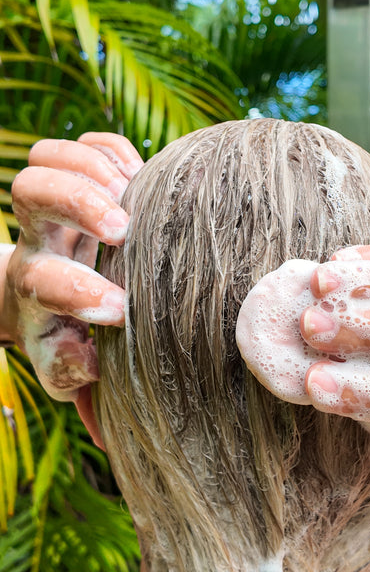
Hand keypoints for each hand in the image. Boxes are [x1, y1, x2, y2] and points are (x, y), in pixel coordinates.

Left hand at [2, 133, 142, 401]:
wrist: (37, 293)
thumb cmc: (64, 336)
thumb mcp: (65, 368)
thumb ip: (80, 385)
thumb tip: (104, 428)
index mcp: (34, 291)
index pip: (42, 281)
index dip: (79, 292)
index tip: (121, 310)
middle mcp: (38, 241)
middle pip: (28, 193)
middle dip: (76, 201)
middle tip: (121, 228)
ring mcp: (53, 205)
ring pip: (44, 159)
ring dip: (91, 168)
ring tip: (134, 191)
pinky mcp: (74, 177)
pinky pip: (83, 143)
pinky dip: (110, 150)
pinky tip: (139, 174)